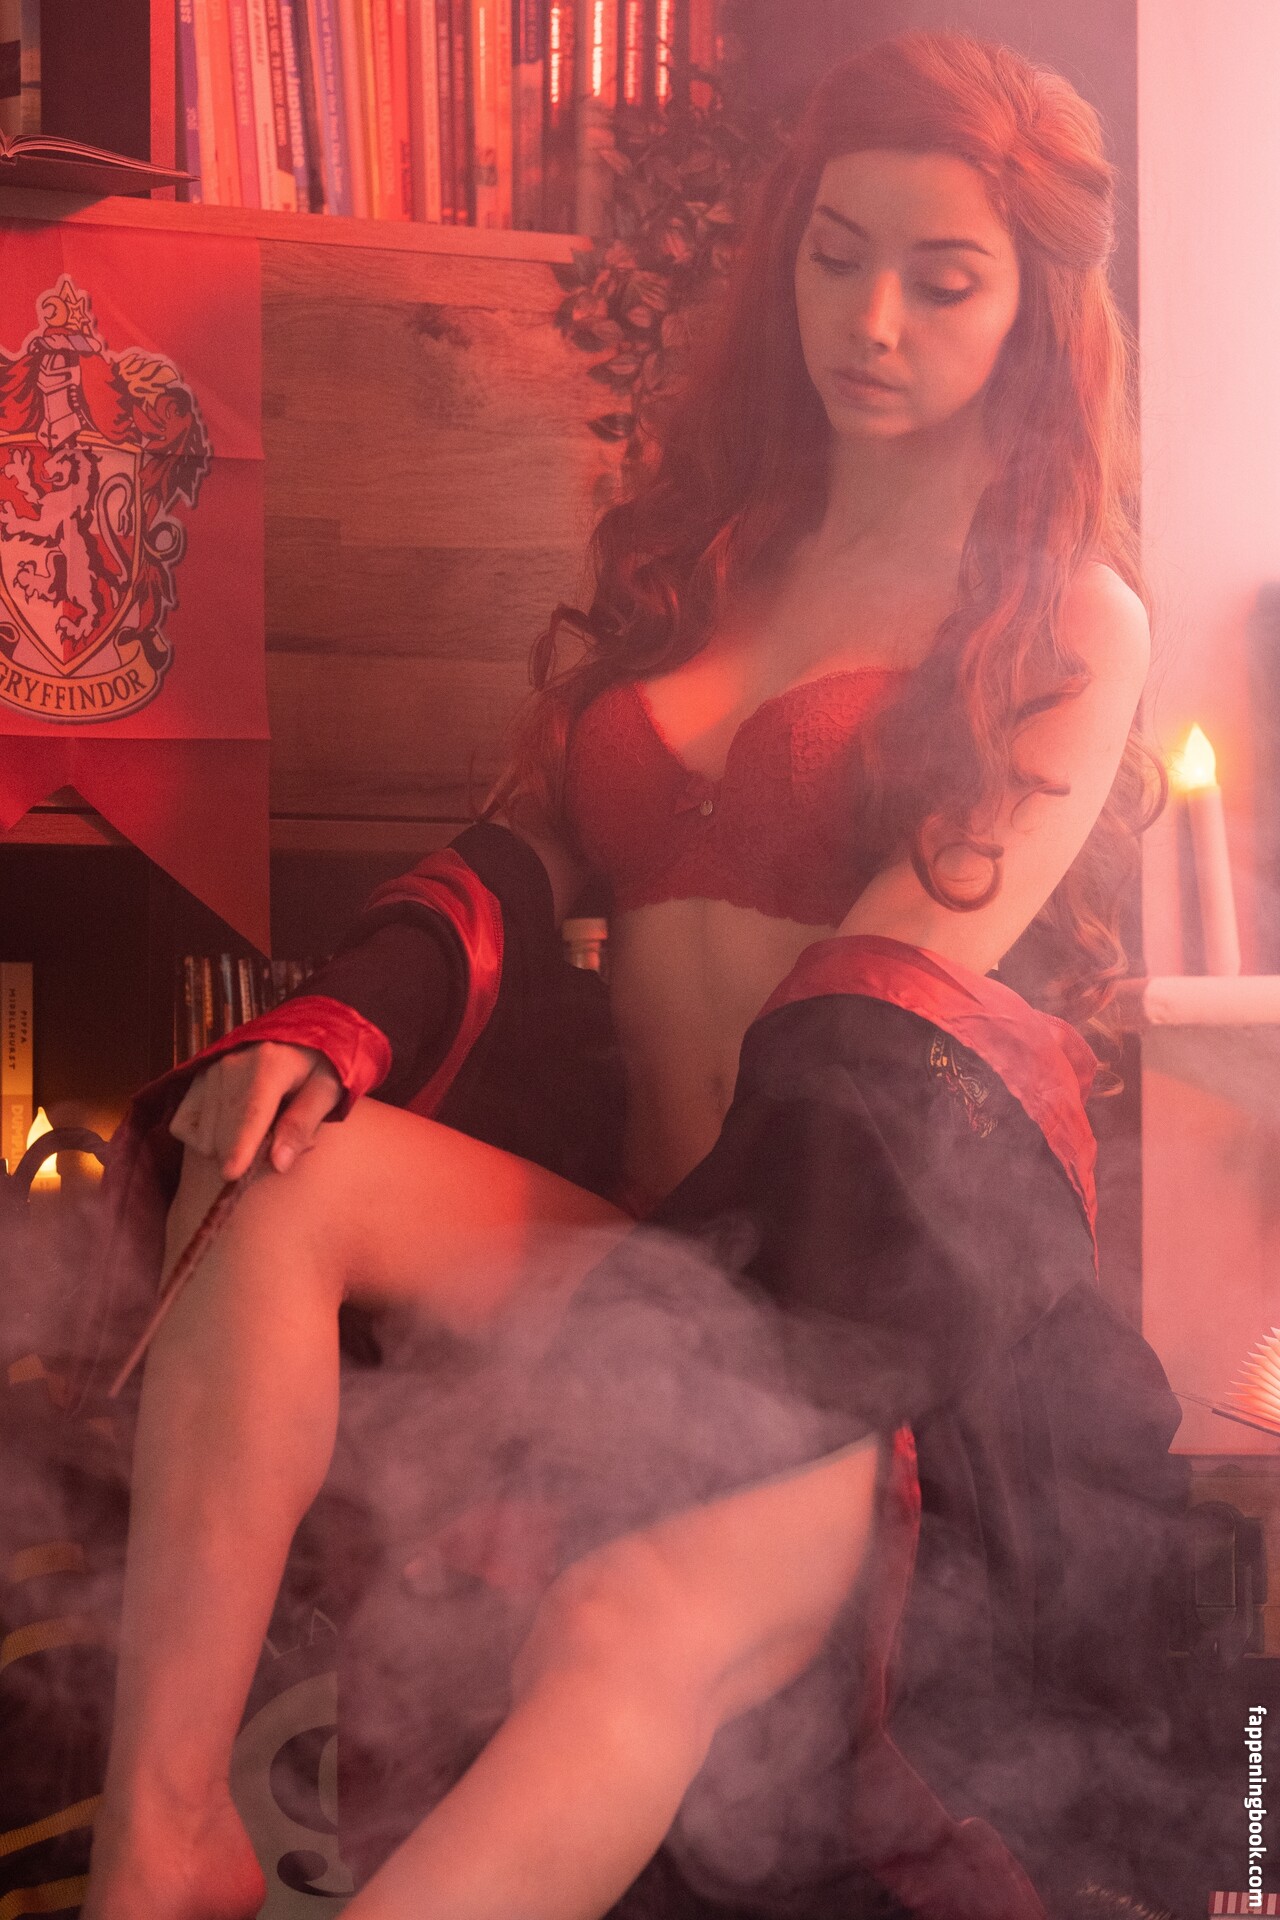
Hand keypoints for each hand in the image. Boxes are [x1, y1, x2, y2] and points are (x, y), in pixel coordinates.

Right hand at [170, 1041, 342, 1180]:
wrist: (292, 1038)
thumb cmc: (315, 1068)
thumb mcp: (327, 1091)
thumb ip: (303, 1125)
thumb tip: (279, 1164)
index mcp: (270, 1064)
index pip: (251, 1112)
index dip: (241, 1146)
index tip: (232, 1174)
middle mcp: (231, 1065)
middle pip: (223, 1131)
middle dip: (245, 1155)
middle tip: (275, 1143)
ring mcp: (208, 1072)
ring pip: (204, 1136)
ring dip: (226, 1148)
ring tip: (256, 1129)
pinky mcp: (193, 1080)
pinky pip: (183, 1127)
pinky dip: (202, 1139)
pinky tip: (227, 1130)